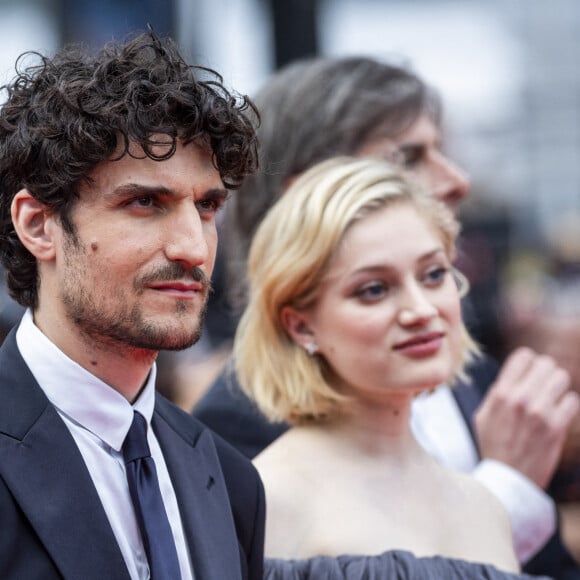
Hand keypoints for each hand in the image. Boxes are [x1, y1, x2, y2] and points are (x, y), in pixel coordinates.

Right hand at [474, 346, 579, 488]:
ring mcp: (540, 412)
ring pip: (562, 378)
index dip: (529, 362)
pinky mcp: (556, 427)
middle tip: (542, 387)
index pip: (524, 356)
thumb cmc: (493, 446)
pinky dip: (567, 405)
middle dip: (546, 373)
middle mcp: (520, 398)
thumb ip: (497, 392)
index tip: (529, 373)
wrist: (507, 479)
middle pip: (546, 364)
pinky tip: (558, 415)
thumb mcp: (483, 415)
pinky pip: (572, 400)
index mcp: (500, 392)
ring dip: (558, 387)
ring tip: (551, 400)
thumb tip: (514, 374)